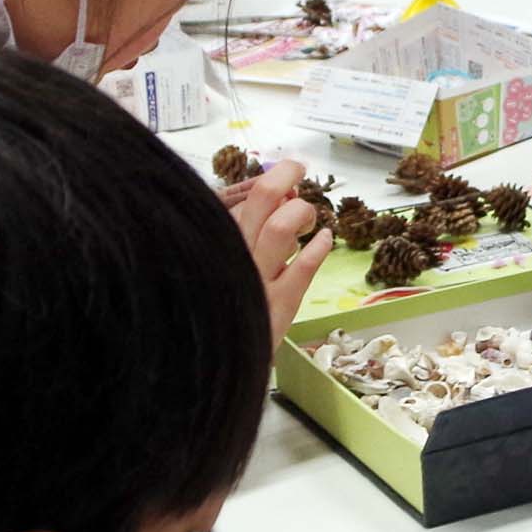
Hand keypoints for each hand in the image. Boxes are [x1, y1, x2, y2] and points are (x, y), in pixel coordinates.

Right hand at [230, 158, 331, 346]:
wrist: (206, 362)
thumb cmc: (218, 308)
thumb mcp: (218, 264)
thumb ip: (238, 232)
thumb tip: (275, 197)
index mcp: (214, 243)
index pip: (244, 198)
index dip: (268, 184)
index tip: (281, 180)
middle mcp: (232, 256)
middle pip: (261, 199)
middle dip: (285, 175)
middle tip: (297, 169)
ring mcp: (256, 281)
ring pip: (282, 227)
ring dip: (301, 212)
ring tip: (308, 217)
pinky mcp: (279, 305)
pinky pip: (305, 266)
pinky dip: (319, 246)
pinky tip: (324, 239)